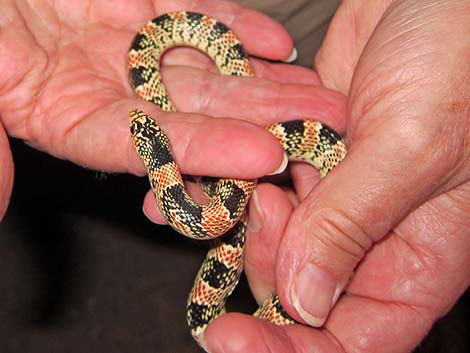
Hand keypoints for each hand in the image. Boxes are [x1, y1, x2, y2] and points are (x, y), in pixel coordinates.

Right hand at [0, 0, 345, 220]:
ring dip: (263, 82)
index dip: (203, 152)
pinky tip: (276, 42)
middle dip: (258, 123)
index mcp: (66, 115)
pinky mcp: (142, 4)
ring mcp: (130, 47)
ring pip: (206, 69)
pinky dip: (234, 29)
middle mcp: (109, 89)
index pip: (145, 144)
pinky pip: (195, 20)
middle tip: (318, 130)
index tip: (262, 156)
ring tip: (316, 94)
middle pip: (193, 114)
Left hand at [204, 0, 469, 351]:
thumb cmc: (461, 58)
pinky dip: (231, 183)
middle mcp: (373, 233)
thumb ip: (354, 224)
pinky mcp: (306, 154)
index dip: (294, 351)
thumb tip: (305, 301)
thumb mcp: (414, 144)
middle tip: (264, 208)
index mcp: (418, 254)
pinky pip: (261, 184)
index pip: (355, 337)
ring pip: (274, 238)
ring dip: (241, 221)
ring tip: (228, 189)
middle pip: (302, 289)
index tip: (232, 339)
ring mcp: (335, 193)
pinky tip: (199, 177)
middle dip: (266, 263)